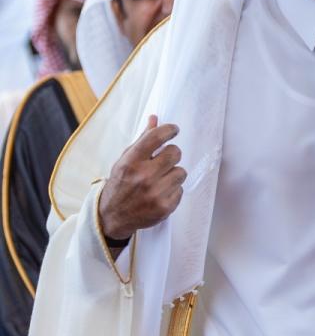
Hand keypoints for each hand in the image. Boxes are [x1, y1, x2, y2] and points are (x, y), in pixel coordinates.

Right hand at [97, 115, 186, 244]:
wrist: (112, 216)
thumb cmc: (120, 184)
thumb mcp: (125, 160)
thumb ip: (142, 140)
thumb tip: (155, 118)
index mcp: (131, 162)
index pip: (156, 137)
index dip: (169, 130)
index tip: (174, 130)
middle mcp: (143, 177)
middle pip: (175, 153)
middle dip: (171, 155)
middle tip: (163, 160)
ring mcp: (155, 193)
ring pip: (181, 172)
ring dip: (173, 174)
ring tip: (159, 180)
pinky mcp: (164, 207)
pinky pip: (181, 190)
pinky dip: (173, 190)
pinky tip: (159, 193)